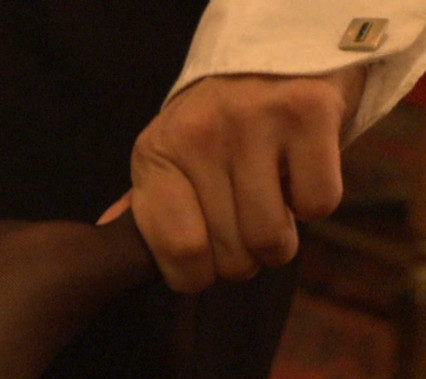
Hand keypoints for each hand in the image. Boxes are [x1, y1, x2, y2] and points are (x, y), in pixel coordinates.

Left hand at [100, 68, 365, 292]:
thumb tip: (107, 233)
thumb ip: (149, 201)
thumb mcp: (169, 153)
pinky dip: (314, 204)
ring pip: (272, 238)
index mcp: (156, 154)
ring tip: (274, 209)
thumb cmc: (216, 125)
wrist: (273, 54)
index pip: (178, 248)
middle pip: (230, 253)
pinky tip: (299, 177)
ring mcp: (253, 121)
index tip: (208, 267)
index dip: (198, 276)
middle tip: (247, 230)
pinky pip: (317, 204)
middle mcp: (198, 136)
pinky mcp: (307, 112)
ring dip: (280, 241)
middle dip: (244, 261)